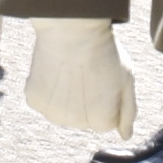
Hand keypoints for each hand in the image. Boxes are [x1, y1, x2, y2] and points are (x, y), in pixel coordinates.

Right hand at [20, 14, 135, 139]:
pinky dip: (49, 90)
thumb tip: (125, 135)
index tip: (104, 79)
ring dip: (67, 98)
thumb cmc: (103, 51)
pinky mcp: (34, 100)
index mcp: (101, 120)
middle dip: (87, 102)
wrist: (71, 27)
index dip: (107, 99)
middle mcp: (75, 123)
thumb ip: (128, 111)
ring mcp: (52, 113)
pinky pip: (44, 102)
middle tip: (87, 73)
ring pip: (63, 113)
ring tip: (71, 71)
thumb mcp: (126, 79)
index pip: (106, 123)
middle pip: (83, 120)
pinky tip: (55, 71)